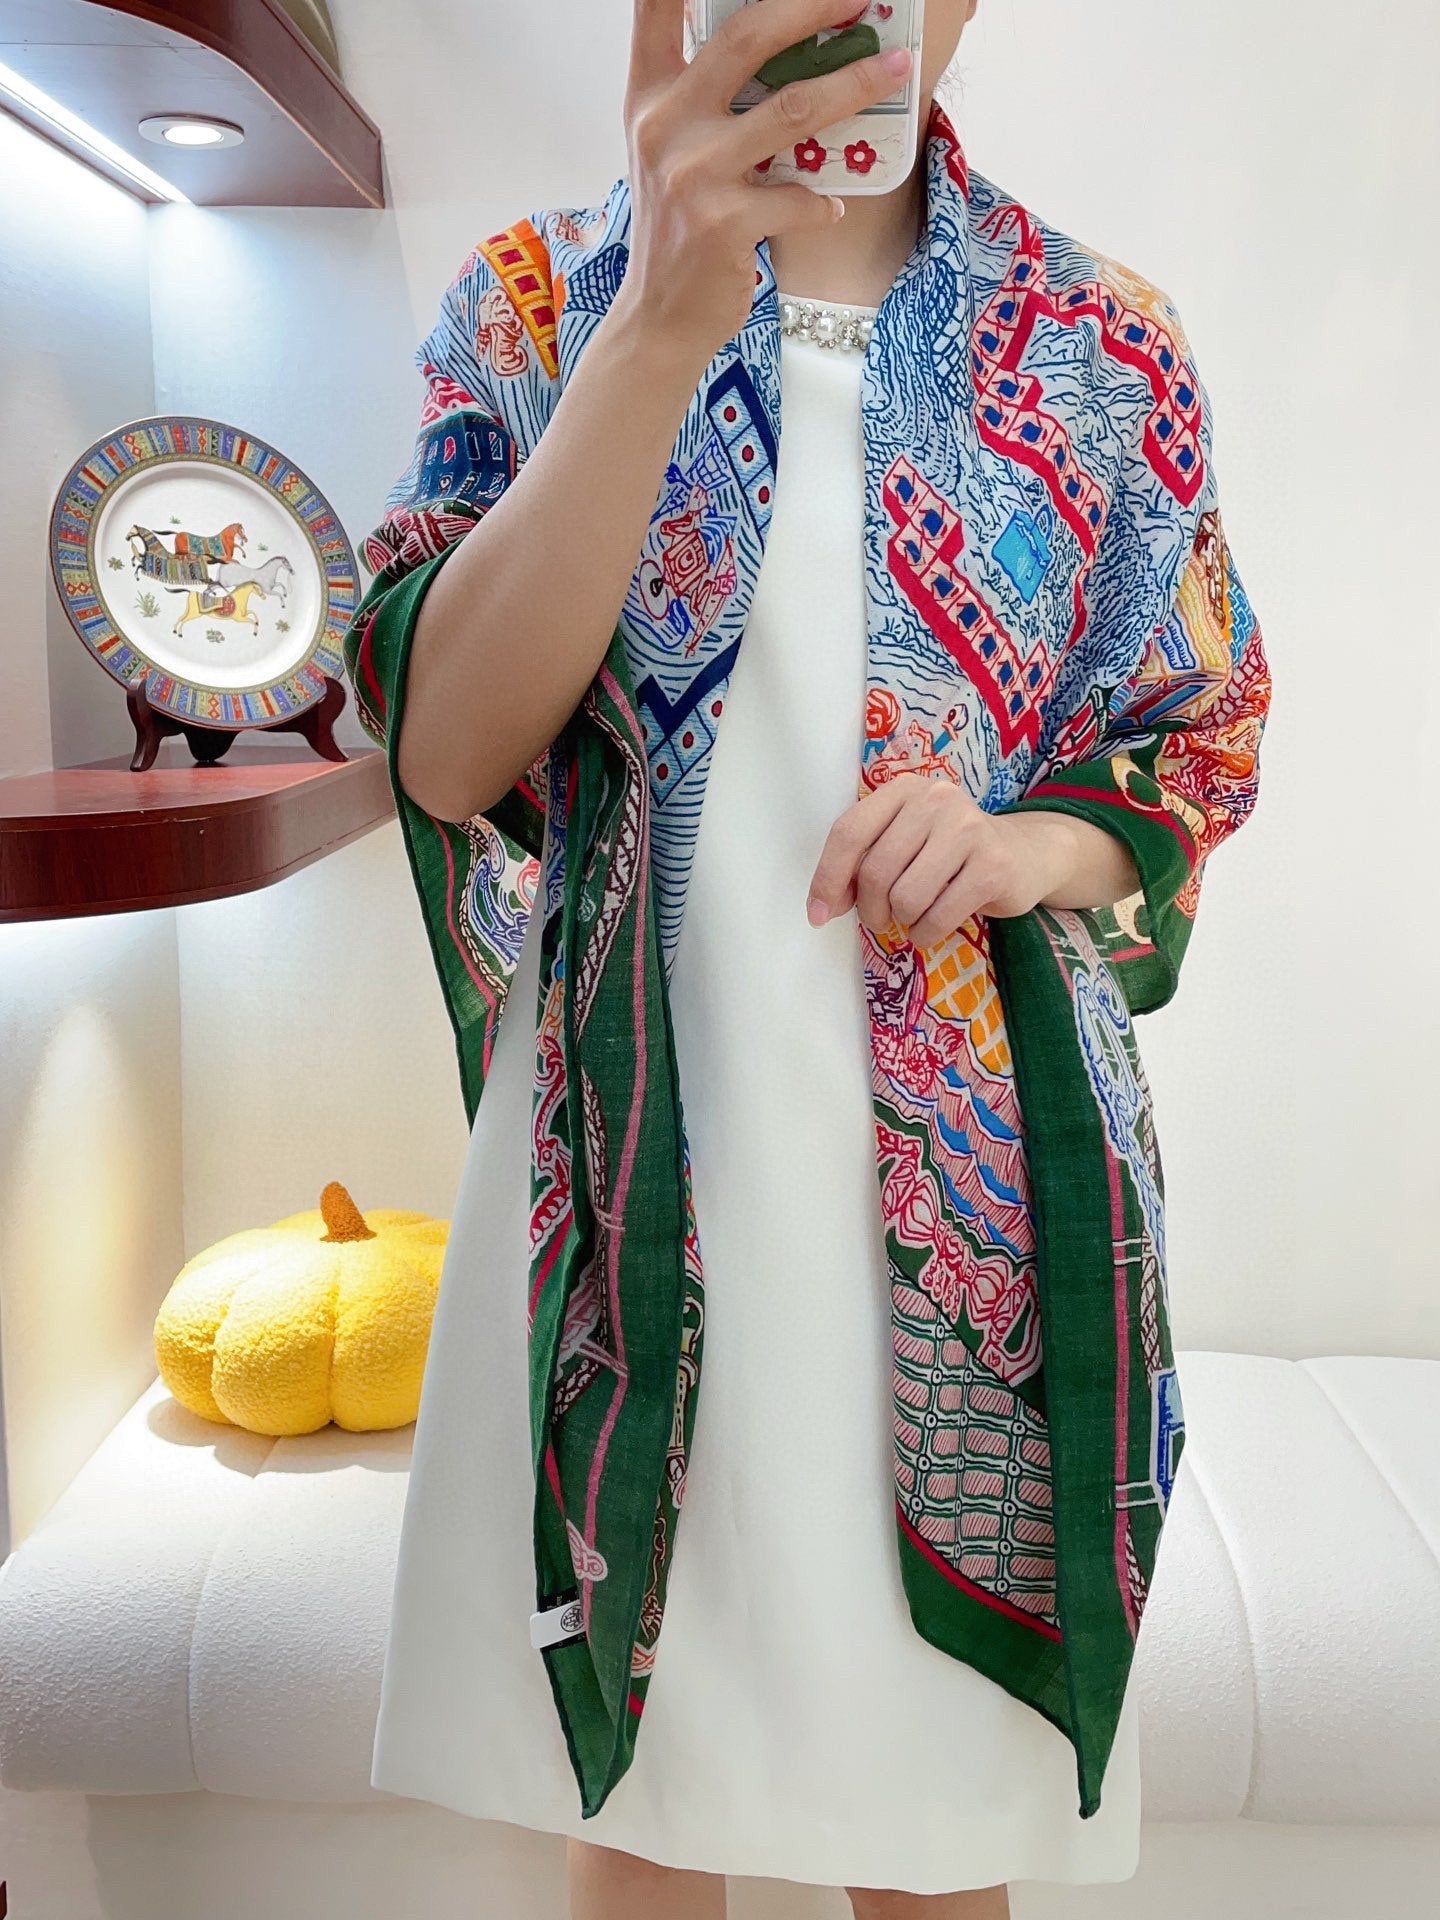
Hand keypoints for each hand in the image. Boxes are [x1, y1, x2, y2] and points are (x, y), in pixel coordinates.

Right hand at [615, 0, 913, 370]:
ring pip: (790, 110)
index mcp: (649, 98)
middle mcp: (665, 126)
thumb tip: (782, 49)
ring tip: (895, 72)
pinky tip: (832, 204)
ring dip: (853, 86)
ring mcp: (693, 175)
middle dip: (812, 7)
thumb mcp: (668, 150)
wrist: (658, 315)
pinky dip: (823, 200)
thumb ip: (703, 98)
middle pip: (746, 38)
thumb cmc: (676, 227)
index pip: (656, 11)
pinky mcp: (723, 225)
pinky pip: (797, 198)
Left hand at [805, 774, 1139, 947]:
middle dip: (870, 909)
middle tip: (880, 920)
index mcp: (904, 789)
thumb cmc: (950, 853)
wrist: (1026, 854)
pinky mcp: (993, 865)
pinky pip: (938, 917)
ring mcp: (969, 828)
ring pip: (906, 897)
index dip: (827, 879)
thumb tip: (823, 906)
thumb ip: (863, 861)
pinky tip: (932, 927)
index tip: (819, 915)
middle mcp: (936, 799)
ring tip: (914, 917)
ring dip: (902, 922)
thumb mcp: (905, 841)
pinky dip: (926, 934)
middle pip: (876, 871)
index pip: (849, 833)